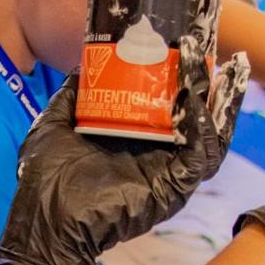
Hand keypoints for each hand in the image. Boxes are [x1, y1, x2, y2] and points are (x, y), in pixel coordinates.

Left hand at [0, 52, 252, 264]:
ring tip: (218, 69)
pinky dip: (205, 126)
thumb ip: (70, 96)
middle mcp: (157, 154)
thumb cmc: (47, 178)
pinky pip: (201, 155)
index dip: (181, 76)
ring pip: (209, 133)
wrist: (45, 220)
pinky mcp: (174, 188)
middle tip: (207, 47)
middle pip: (196, 115)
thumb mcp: (55, 124)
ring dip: (218, 101)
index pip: (167, 104)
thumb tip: (81, 65)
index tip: (187, 44)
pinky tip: (199, 98)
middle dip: (208, 81)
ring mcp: (168, 172)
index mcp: (134, 138)